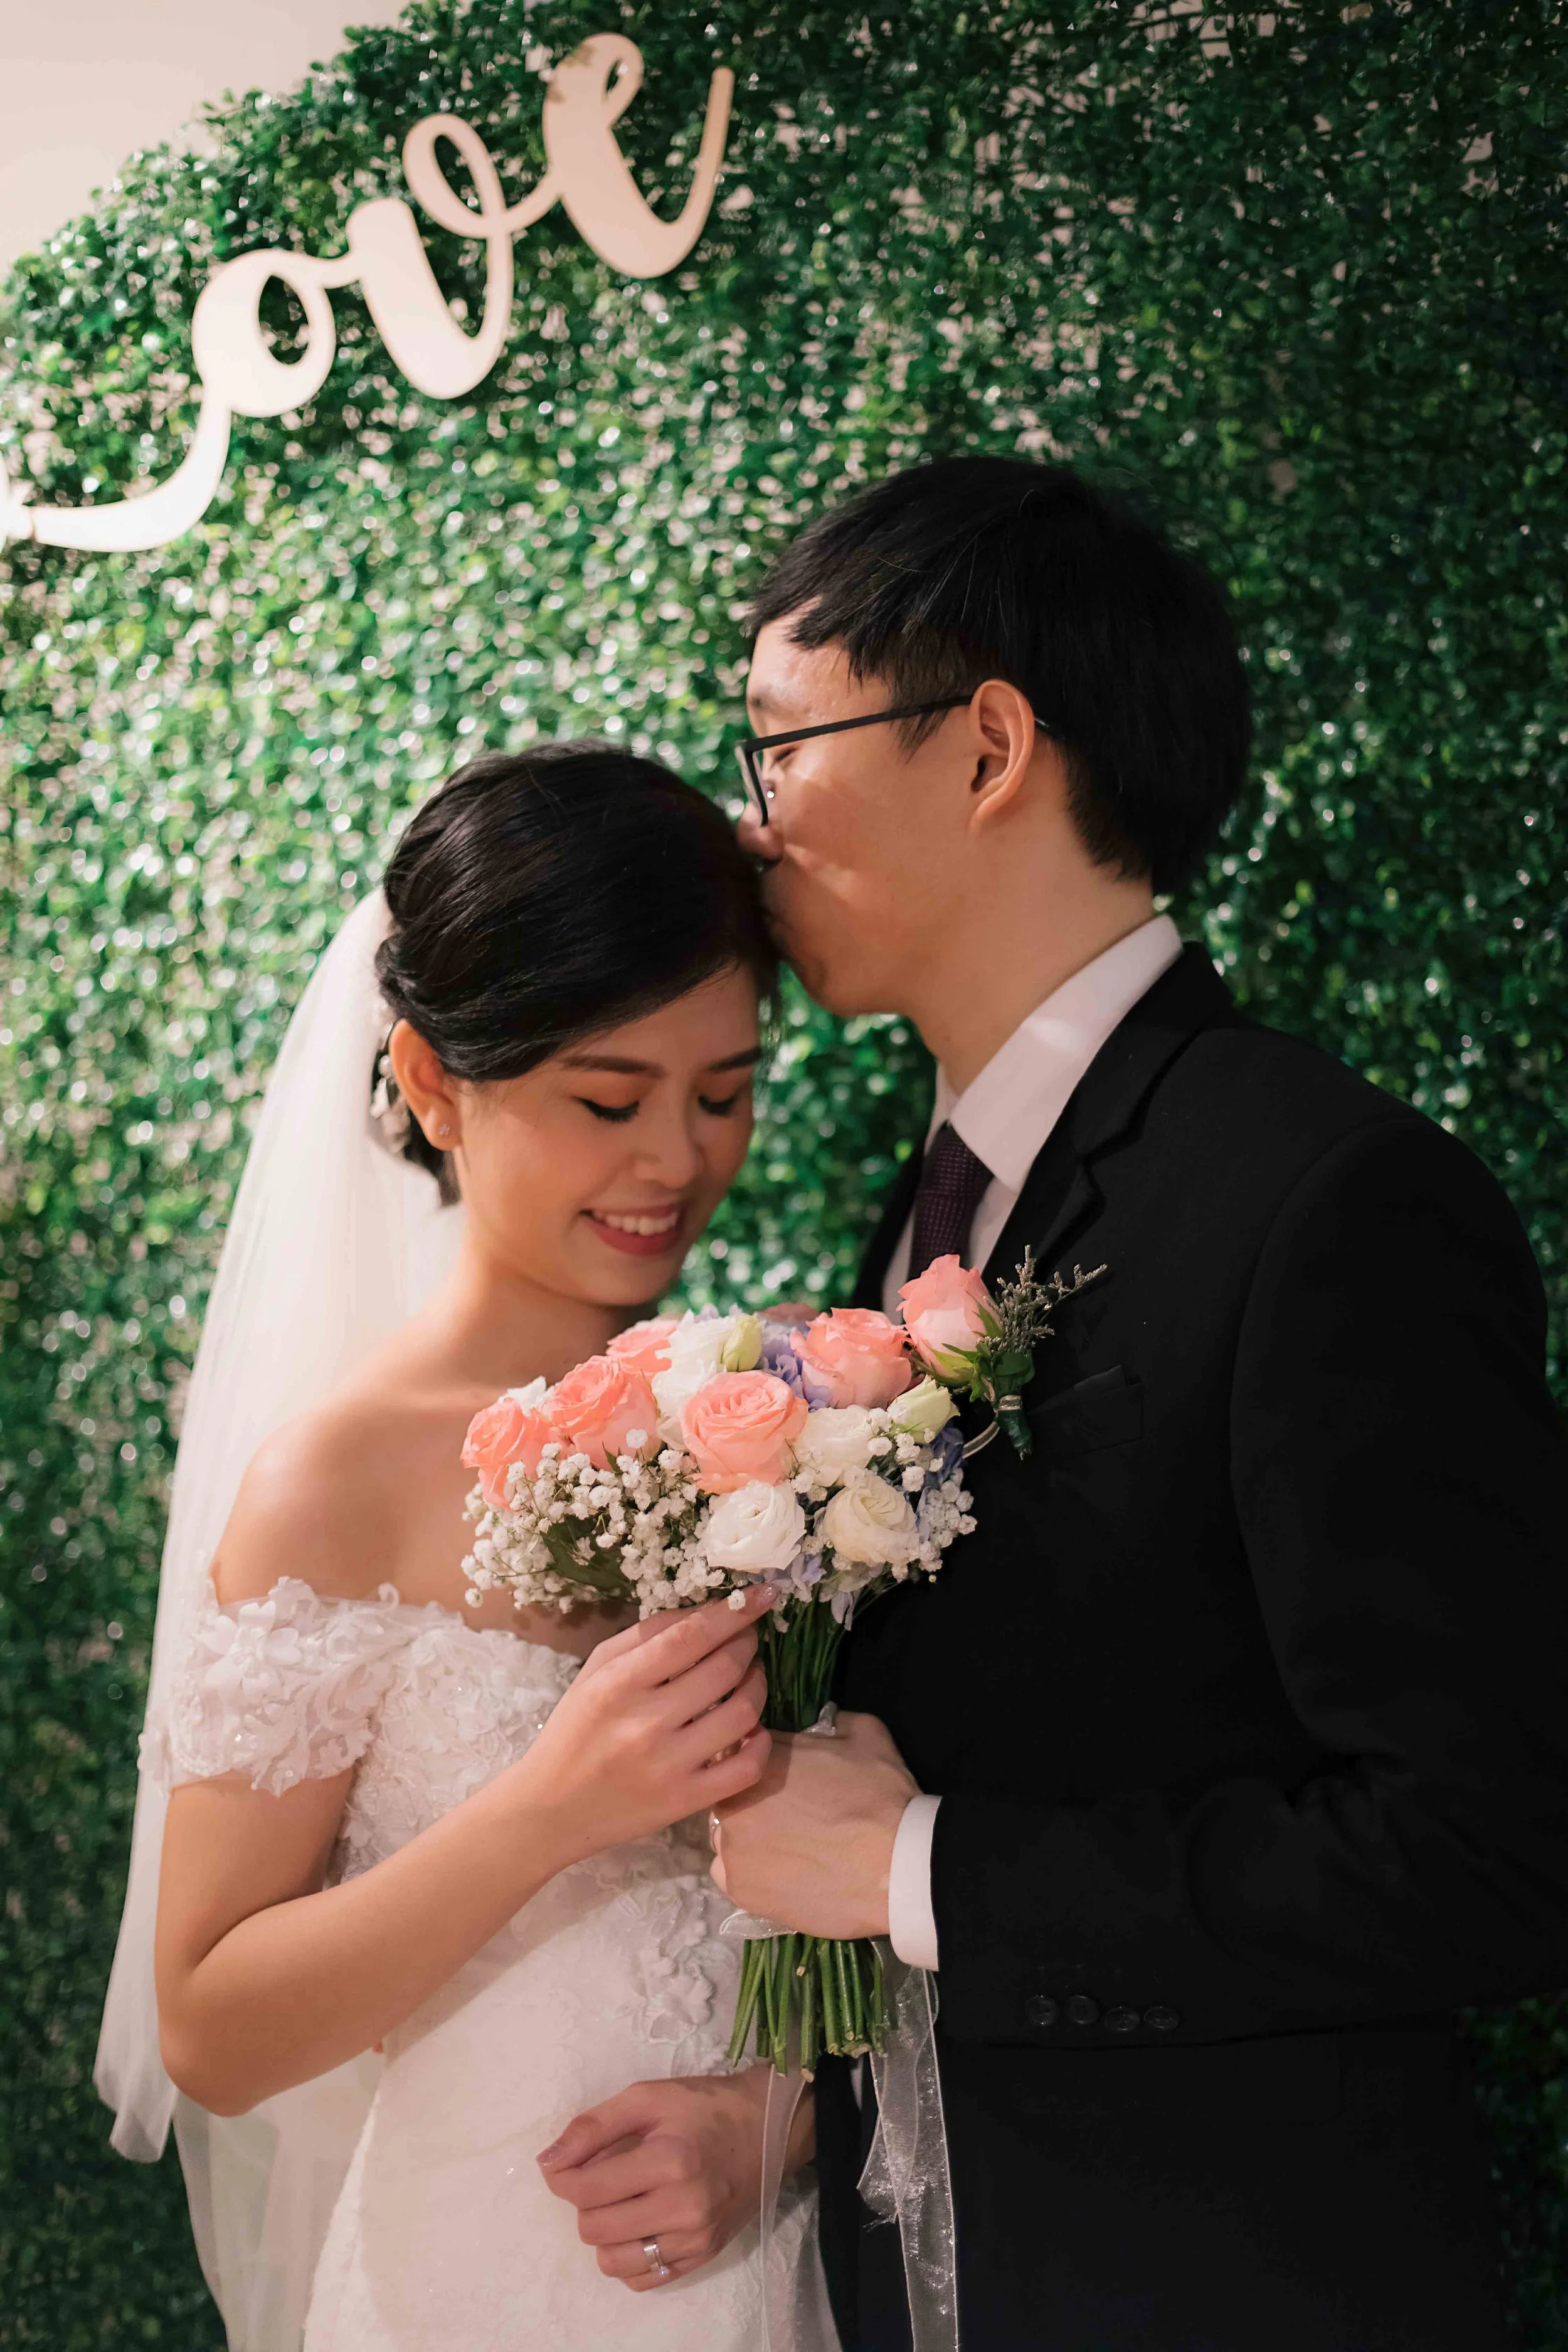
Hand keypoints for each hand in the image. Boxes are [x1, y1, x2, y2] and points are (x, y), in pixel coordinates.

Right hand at [514, 1591, 772, 1871]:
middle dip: (748, 1643)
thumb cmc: (575, 1729)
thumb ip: (646, 1634)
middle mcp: (645, 1723)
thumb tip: (704, 1609)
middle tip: (748, 1638)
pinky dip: (761, 1742)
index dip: (734, 1611)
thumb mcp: (595, 1670)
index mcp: (618, 1683)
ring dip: (758, 1685)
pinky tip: (753, 1728)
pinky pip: (747, 1768)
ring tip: (750, 1677)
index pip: (690, 1635)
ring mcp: (670, 1766)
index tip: (763, 1594)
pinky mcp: (687, 1802)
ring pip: (743, 1713)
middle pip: (724, 1668)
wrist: (553, 1808)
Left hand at [537, 2068, 812, 2290]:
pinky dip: (630, 2257)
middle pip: (594, 2228)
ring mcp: (695, 2240)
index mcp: (669, 2160)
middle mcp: (683, 2208)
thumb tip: (547, 2162)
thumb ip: (593, 2127)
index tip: (566, 2164)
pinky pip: (643, 2279)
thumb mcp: (647, 2097)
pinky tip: (641, 2225)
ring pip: (613, 2262)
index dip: (563, 2177)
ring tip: (622, 2203)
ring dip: (605, 2234)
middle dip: (585, 2203)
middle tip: (603, 2177)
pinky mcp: (703, 2257)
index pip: (586, 2190)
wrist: (768, 2130)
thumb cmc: (705, 2107)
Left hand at [711, 1711, 917, 1938]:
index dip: (765, 1767)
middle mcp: (735, 1798)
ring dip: (748, 1840)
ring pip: (729, 1839)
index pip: (744, 1754)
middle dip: (752, 1803)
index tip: (785, 1782)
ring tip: (788, 1851)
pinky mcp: (740, 1888)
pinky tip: (781, 1876)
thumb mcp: (867, 1734)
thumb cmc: (881, 1797)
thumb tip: (828, 1721)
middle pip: (731, 1798)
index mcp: (760, 1758)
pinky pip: (731, 1877)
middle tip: (789, 1818)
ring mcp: (733, 1847)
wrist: (897, 1865)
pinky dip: (751, 1876)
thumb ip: (836, 1721)